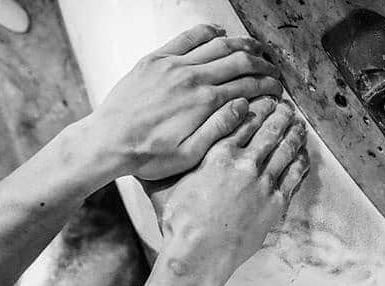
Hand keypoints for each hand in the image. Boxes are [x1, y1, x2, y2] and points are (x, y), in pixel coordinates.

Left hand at [86, 24, 283, 181]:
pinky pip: (188, 37)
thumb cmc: (146, 155)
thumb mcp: (189, 155)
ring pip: (218, 45)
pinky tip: (220, 33)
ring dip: (242, 45)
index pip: (247, 86)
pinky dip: (208, 32)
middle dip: (262, 65)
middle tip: (272, 70)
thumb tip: (244, 107)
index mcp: (204, 103)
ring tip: (255, 50)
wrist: (108, 142)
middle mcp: (192, 78)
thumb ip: (219, 129)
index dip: (267, 86)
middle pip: (238, 62)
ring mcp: (173, 65)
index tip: (276, 89)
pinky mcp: (155, 60)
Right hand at [147, 96, 310, 274]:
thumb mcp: (167, 187)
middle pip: (269, 130)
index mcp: (218, 154)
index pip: (243, 121)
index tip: (262, 100)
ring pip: (285, 149)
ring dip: (294, 133)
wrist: (199, 254)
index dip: (256, 108)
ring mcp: (263, 182)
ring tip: (298, 124)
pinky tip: (303, 153)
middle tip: (285, 106)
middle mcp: (244, 163)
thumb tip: (154, 157)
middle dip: (279, 114)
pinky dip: (300, 160)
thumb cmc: (180, 224)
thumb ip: (171, 167)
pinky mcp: (275, 202)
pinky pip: (294, 175)